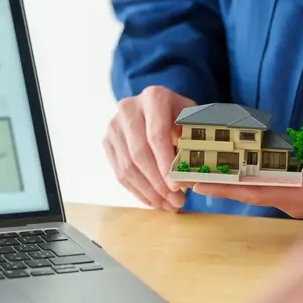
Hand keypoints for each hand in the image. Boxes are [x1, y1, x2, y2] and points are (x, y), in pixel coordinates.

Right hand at [104, 86, 194, 211]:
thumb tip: (190, 176)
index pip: (157, 135)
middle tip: (177, 202)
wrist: (158, 108)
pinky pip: (119, 173)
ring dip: (149, 192)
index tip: (177, 186)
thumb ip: (194, 142)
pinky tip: (154, 201)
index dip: (166, 163)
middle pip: (140, 153)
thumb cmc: (181, 116)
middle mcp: (129, 108)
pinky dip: (137, 191)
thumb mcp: (193, 120)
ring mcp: (114, 125)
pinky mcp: (107, 141)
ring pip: (127, 166)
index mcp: (154, 97)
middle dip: (158, 183)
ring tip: (168, 205)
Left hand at [191, 151, 302, 220]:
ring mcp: (297, 199)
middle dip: (215, 184)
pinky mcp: (301, 193)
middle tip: (183, 176)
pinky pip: (265, 184)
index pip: (258, 190)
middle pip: (247, 192)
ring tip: (197, 172)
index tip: (200, 180)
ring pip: (253, 189)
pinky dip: (243, 177)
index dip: (228, 184)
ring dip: (226, 181)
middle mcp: (295, 201)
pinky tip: (228, 171)